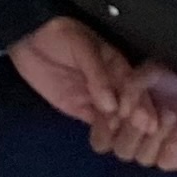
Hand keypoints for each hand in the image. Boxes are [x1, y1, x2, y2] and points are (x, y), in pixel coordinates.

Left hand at [8, 15, 131, 131]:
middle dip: (135, 121)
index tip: (146, 120)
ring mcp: (97, 98)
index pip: (135, 86)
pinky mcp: (82, 109)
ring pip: (115, 118)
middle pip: (130, 105)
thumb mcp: (81, 46)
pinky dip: (103, 134)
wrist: (29, 41)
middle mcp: (113, 84)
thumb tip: (111, 104)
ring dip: (120, 130)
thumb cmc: (59, 35)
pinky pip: (97, 125)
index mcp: (118, 64)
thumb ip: (97, 74)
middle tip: (137, 135)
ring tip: (121, 141)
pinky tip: (106, 142)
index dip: (142, 102)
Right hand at [101, 60, 176, 172]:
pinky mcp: (174, 158)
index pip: (100, 135)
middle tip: (146, 116)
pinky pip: (163, 161)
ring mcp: (154, 149)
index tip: (117, 113)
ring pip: (140, 157)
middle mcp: (133, 136)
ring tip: (171, 115)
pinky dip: (170, 146)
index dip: (104, 127)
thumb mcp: (148, 73)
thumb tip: (120, 109)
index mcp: (120, 117)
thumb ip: (130, 87)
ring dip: (154, 137)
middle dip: (131, 131)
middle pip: (118, 149)